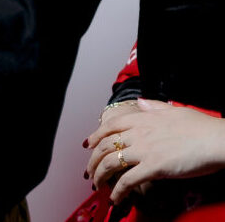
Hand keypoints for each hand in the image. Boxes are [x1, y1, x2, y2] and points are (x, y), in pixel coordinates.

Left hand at [85, 98, 224, 204]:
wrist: (214, 139)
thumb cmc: (199, 127)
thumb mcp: (174, 110)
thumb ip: (155, 107)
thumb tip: (142, 103)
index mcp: (143, 118)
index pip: (110, 126)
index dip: (95, 136)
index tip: (88, 146)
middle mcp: (139, 132)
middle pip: (105, 145)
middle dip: (93, 161)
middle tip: (90, 172)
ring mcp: (145, 150)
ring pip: (111, 162)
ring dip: (100, 176)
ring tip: (98, 186)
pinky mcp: (154, 167)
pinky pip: (127, 180)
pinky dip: (117, 191)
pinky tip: (116, 197)